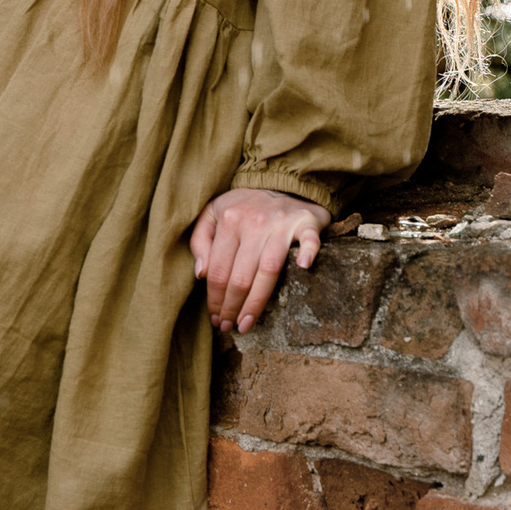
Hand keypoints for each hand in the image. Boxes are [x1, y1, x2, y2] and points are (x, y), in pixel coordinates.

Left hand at [189, 188, 329, 335]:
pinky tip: (303, 268)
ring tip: (246, 324)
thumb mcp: (213, 213)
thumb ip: (201, 241)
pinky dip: (308, 252)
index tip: (215, 317)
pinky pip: (309, 240)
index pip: (218, 270)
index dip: (215, 299)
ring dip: (256, 302)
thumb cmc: (244, 205)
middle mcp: (254, 223)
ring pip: (267, 270)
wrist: (283, 182)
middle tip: (228, 327)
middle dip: (231, 308)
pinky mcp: (306, 223)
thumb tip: (201, 274)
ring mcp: (281, 223)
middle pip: (240, 276)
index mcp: (229, 221)